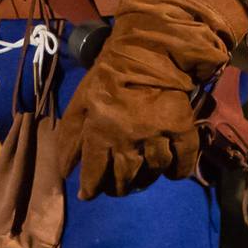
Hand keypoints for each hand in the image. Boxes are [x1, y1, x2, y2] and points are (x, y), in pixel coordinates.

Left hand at [58, 0, 247, 200]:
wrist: (149, 51)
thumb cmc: (108, 76)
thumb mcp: (79, 102)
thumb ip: (69, 136)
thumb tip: (63, 170)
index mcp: (99, 131)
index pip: (94, 172)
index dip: (91, 187)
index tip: (89, 195)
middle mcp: (127, 138)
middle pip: (124, 177)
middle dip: (118, 188)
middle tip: (117, 189)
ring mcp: (156, 135)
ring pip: (152, 171)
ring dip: (146, 180)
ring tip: (141, 180)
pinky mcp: (181, 129)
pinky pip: (183, 159)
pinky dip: (178, 170)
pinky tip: (171, 172)